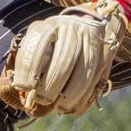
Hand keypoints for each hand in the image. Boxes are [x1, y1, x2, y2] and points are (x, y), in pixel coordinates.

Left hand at [5, 0, 127, 116]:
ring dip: (71, 94)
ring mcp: (92, 40)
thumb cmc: (54, 40)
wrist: (88, 22)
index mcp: (50, 25)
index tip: (24, 87)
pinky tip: (75, 107)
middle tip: (43, 100)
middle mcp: (73, 29)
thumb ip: (28, 63)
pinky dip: (86, 97)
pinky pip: (97, 77)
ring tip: (60, 108)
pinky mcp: (106, 52)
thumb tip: (24, 95)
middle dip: (52, 85)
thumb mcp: (38, 41)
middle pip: (64, 60)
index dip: (29, 68)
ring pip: (85, 71)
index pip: (38, 46)